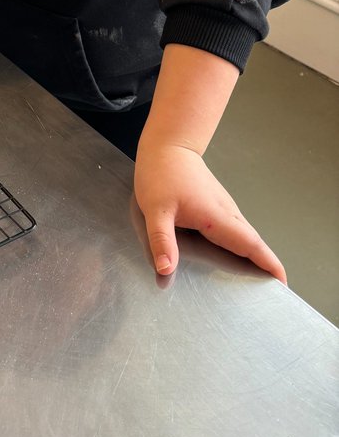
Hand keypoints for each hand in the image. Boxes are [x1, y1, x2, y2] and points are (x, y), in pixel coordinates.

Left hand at [134, 142, 286, 282]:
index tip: (282, 282)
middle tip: (273, 290)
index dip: (269, 263)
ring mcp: (223, 207)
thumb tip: (167, 269)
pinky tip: (236, 256)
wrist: (167, 146)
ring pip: (245, 236)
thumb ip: (162, 241)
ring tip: (259, 280)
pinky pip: (235, 229)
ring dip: (256, 255)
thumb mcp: (154, 210)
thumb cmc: (161, 173)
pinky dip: (242, 245)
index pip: (250, 244)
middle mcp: (225, 212)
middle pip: (253, 243)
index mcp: (215, 215)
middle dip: (266, 266)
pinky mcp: (217, 206)